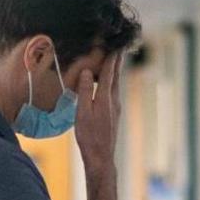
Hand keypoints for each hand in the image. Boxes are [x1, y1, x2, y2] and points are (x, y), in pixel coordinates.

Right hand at [74, 50, 126, 170]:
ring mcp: (116, 107)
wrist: (101, 156)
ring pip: (115, 84)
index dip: (110, 57)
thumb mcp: (83, 112)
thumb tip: (88, 72)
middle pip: (116, 75)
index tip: (113, 43)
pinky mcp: (114, 114)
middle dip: (115, 61)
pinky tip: (107, 83)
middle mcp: (114, 100)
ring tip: (113, 60)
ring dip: (114, 71)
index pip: (109, 72)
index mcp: (106, 97)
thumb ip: (86, 90)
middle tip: (117, 46)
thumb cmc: (89, 136)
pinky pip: (113, 92)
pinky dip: (111, 82)